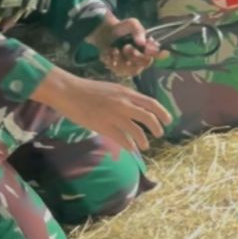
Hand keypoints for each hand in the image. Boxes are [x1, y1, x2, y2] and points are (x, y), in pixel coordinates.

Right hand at [31, 68, 170, 152]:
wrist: (68, 91)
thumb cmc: (88, 89)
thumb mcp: (111, 88)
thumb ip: (124, 97)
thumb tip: (136, 106)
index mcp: (126, 92)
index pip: (151, 103)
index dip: (162, 112)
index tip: (168, 120)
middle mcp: (124, 103)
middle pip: (148, 117)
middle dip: (157, 127)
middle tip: (160, 134)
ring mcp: (114, 115)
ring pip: (137, 131)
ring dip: (143, 141)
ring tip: (145, 146)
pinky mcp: (103, 126)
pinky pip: (122, 139)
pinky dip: (130, 146)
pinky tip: (131, 150)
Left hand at [86, 15, 160, 78]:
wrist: (105, 35)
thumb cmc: (121, 29)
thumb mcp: (130, 24)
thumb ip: (137, 30)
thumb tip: (142, 42)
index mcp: (149, 46)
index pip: (158, 53)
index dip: (157, 54)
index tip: (147, 48)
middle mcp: (144, 58)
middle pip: (146, 62)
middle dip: (135, 55)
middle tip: (126, 47)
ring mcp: (133, 66)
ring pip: (133, 69)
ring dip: (121, 59)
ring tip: (114, 50)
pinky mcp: (122, 71)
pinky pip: (121, 72)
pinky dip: (113, 63)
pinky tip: (109, 55)